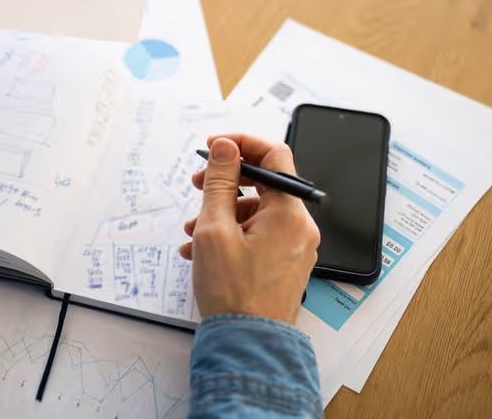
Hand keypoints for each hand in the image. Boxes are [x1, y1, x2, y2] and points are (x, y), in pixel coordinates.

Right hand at [180, 134, 320, 324]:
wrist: (248, 347)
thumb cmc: (233, 293)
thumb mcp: (214, 229)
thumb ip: (220, 182)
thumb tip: (226, 147)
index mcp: (290, 214)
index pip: (275, 155)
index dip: (242, 144)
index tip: (215, 147)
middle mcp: (300, 228)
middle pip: (265, 184)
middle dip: (226, 181)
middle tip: (198, 183)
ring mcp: (294, 248)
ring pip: (257, 212)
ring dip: (222, 212)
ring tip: (192, 230)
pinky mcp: (285, 264)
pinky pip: (259, 235)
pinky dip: (232, 234)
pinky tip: (200, 249)